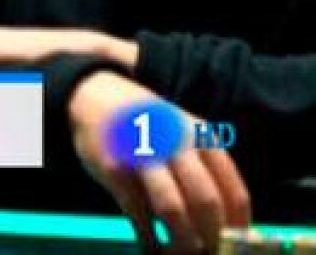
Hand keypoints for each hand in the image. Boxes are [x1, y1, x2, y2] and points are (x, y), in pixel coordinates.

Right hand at [69, 71, 250, 252]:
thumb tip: (224, 223)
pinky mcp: (115, 169)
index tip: (235, 247)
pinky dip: (148, 238)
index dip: (238, 228)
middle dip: (212, 239)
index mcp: (203, 138)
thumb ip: (203, 169)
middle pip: (206, 203)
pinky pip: (137, 212)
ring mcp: (144, 155)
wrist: (95, 94)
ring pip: (173, 209)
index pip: (233, 193)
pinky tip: (152, 248)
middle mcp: (177, 145)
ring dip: (182, 242)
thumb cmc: (146, 122)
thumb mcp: (183, 134)